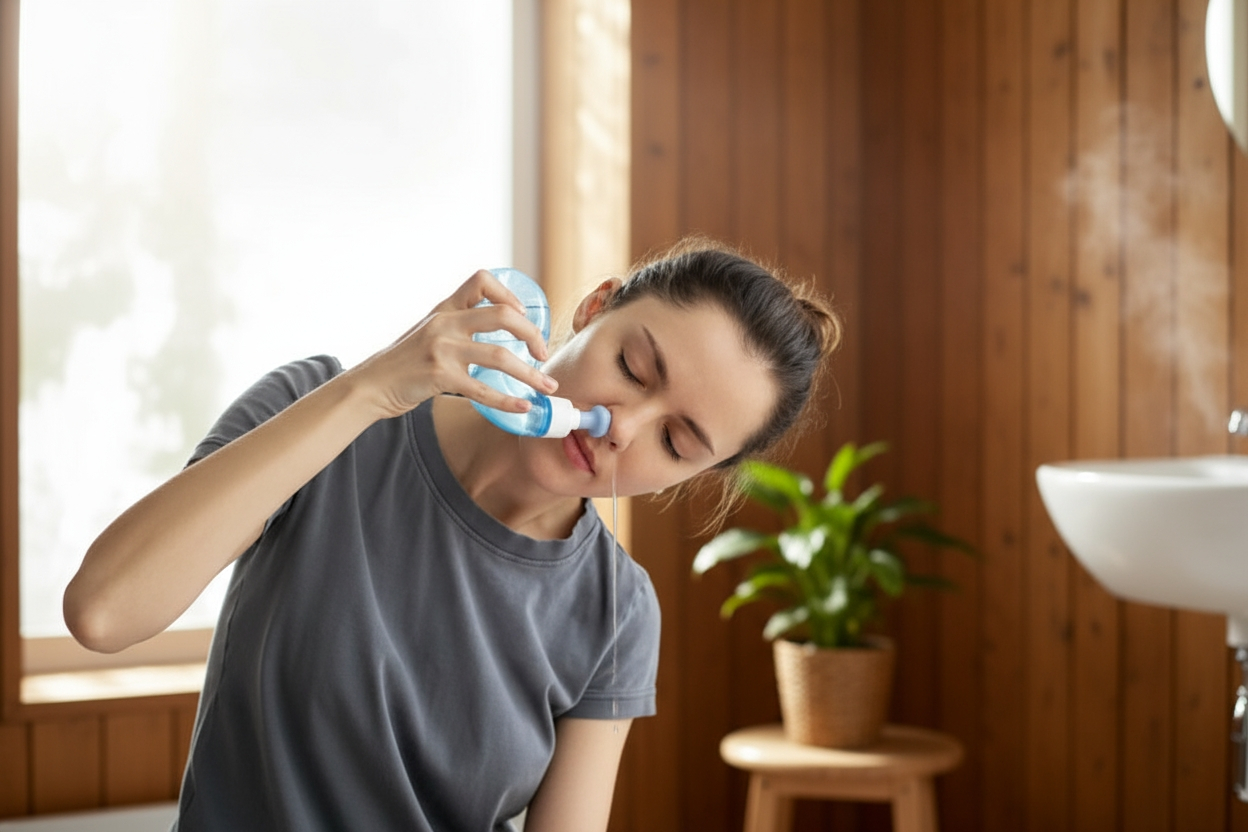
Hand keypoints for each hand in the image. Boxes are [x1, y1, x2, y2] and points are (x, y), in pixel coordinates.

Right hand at [347, 270, 559, 419]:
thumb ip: (457, 325)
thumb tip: (499, 327)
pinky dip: (508, 401)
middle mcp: (445, 323)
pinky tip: (524, 406)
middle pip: (503, 316)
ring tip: (548, 388)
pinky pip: (484, 390)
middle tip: (544, 353)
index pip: (482, 280)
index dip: (509, 293)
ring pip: (500, 357)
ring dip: (531, 374)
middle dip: (532, 335)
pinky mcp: (440, 376)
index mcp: (445, 308)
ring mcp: (442, 349)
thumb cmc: (406, 361)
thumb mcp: (429, 331)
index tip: (523, 315)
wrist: (371, 384)